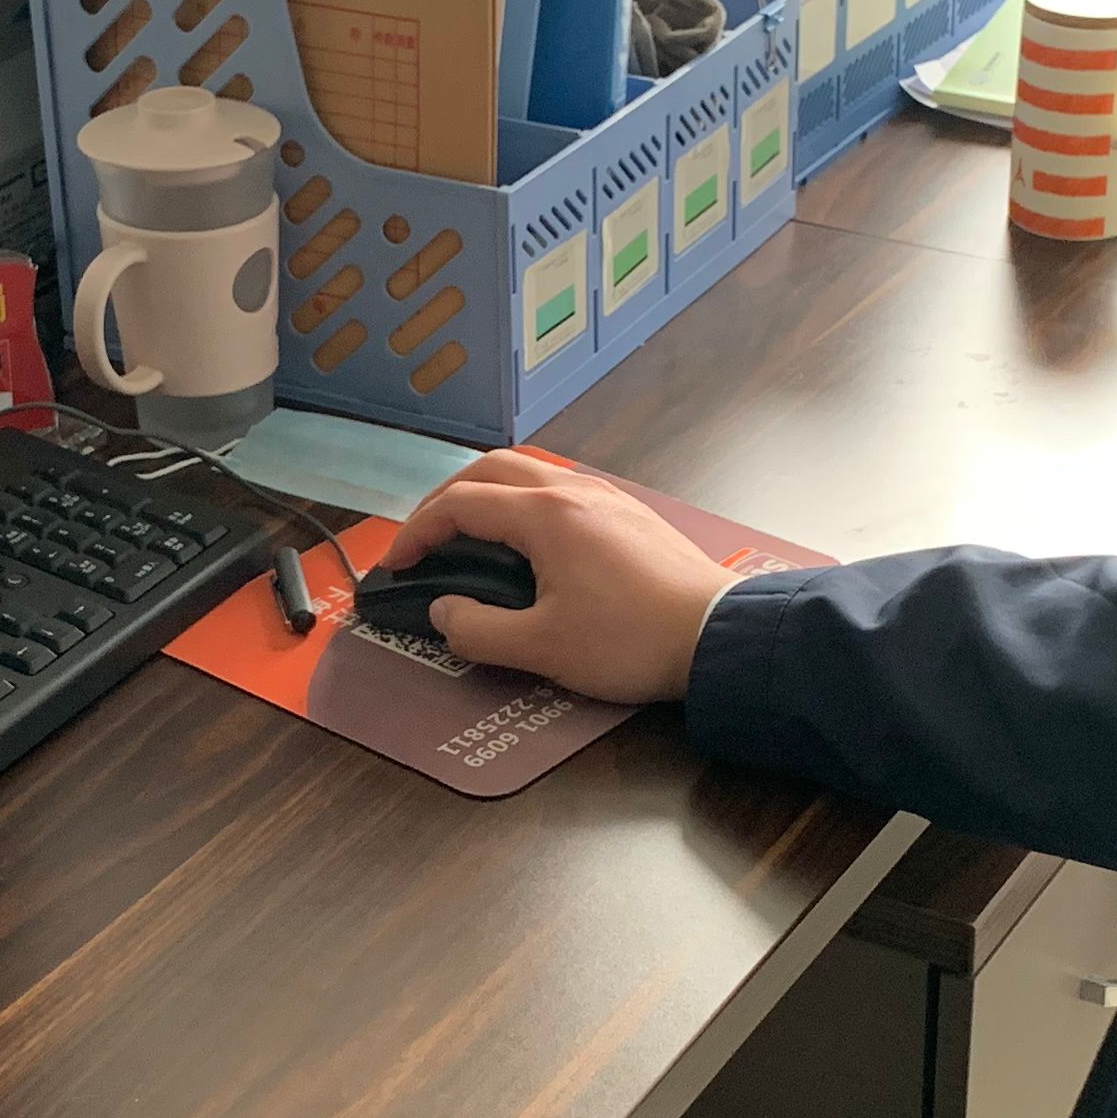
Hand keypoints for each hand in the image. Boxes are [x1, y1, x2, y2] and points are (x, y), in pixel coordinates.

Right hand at [384, 451, 742, 703]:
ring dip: (486, 494)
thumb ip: (478, 630)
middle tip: (424, 539)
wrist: (718, 636)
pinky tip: (527, 542)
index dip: (416, 533)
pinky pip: (560, 488)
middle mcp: (573, 491)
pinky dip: (523, 502)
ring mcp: (605, 497)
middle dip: (445, 499)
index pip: (459, 505)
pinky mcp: (628, 514)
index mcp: (545, 515)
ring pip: (528, 472)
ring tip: (467, 536)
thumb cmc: (631, 641)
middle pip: (489, 469)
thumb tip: (444, 612)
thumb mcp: (542, 648)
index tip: (398, 565)